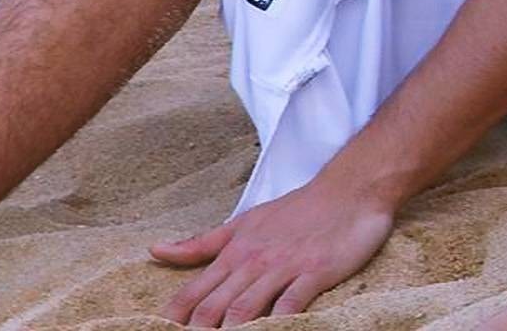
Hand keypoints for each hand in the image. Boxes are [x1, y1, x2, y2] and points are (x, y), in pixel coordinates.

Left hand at [150, 166, 403, 323]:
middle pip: (213, 309)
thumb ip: (201, 244)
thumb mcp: (244, 223)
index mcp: (233, 253)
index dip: (173, 319)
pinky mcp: (316, 271)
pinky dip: (278, 323)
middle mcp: (253, 263)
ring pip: (245, 310)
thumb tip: (156, 250)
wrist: (350, 189)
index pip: (192, 294)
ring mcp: (284, 268)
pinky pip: (291, 304)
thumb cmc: (297, 209)